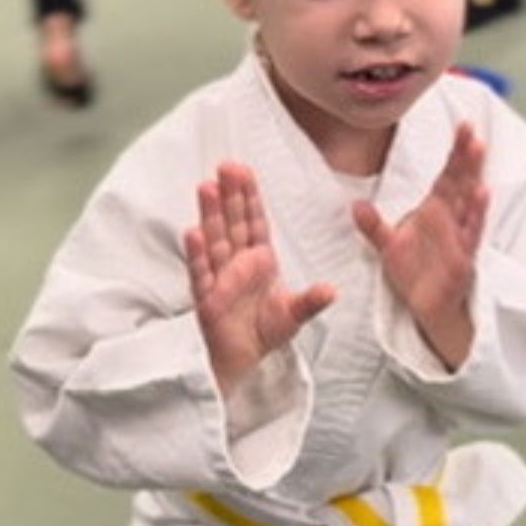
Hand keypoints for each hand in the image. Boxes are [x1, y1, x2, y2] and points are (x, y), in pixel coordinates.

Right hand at [185, 162, 334, 396]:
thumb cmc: (264, 331)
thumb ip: (311, 301)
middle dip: (230, 195)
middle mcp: (237, 263)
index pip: (254, 222)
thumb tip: (332, 290)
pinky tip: (193, 233)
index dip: (250, 197)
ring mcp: (220, 278)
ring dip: (211, 214)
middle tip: (226, 165)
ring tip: (207, 187)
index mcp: (259, 260)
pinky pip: (202, 273)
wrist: (244, 360)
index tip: (245, 171)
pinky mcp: (207, 298)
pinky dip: (197, 254)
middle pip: (233, 223)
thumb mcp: (294, 314)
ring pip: (215, 240)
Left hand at [353, 123, 488, 369]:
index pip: (447, 175)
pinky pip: (470, 232)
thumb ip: (373, 225)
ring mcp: (460, 237)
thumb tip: (355, 205)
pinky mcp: (463, 257)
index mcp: (435, 212)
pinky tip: (484, 193)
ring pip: (468, 201)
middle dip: (466, 156)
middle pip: (460, 181)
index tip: (461, 125)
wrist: (427, 307)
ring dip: (474, 176)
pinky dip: (477, 214)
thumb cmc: (415, 273)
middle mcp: (451, 219)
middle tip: (471, 129)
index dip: (454, 152)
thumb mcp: (389, 246)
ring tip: (479, 150)